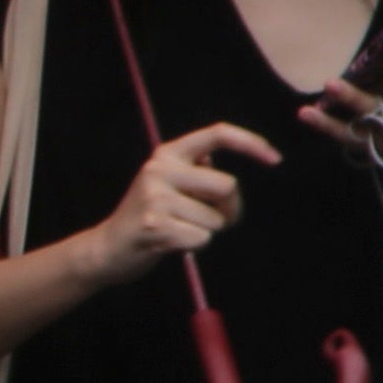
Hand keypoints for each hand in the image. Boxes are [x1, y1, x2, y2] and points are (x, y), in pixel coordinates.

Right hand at [93, 122, 278, 274]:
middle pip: (227, 186)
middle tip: (211, 219)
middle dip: (230, 209)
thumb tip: (229, 153)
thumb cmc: (149, 216)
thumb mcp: (166, 181)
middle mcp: (160, 170)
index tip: (275, 159)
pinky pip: (202, 238)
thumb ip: (195, 168)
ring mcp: (156, 198)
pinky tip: (171, 243)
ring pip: (216, 218)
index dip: (251, 143)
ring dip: (207, 231)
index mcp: (167, 154)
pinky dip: (195, 246)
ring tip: (179, 230)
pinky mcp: (157, 226)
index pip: (217, 134)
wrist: (107, 248)